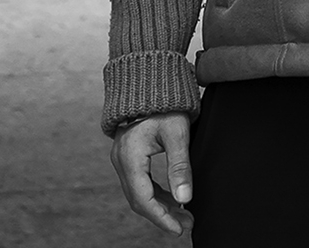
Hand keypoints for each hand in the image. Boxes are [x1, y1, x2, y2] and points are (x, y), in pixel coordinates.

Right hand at [111, 112, 192, 235]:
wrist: (151, 79)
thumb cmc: (166, 103)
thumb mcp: (177, 134)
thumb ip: (180, 167)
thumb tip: (185, 199)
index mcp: (130, 156)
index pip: (143, 198)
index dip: (160, 217)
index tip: (178, 229)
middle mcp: (121, 159)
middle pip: (139, 199)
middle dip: (162, 214)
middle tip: (187, 224)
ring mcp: (122, 157)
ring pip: (139, 192)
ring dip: (160, 205)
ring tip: (184, 215)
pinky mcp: (128, 155)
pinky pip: (139, 182)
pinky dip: (155, 193)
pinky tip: (172, 198)